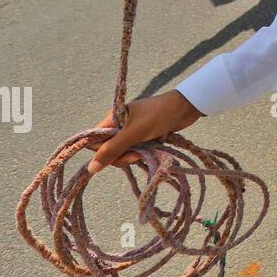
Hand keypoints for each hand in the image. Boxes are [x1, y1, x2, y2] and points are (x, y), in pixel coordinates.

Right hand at [86, 91, 203, 173]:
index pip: (95, 142)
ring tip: (146, 152)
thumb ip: (112, 149)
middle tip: (137, 154)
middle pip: (109, 150)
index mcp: (112, 119)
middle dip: (122, 156)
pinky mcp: (143, 137)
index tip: (120, 153)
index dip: (103, 152)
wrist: (186, 108)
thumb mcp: (134, 133)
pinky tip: (151, 150)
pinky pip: (136, 151)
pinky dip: (142, 154)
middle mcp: (119, 125)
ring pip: (123, 152)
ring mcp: (132, 132)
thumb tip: (91, 168)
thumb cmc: (158, 116)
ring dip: (133, 156)